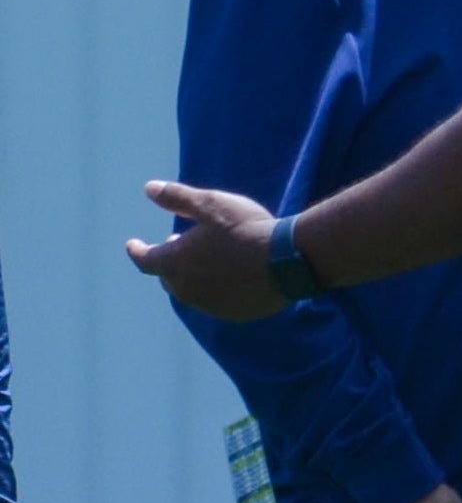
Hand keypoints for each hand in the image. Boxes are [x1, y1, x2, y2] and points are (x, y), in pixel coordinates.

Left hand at [127, 183, 282, 321]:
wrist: (286, 262)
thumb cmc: (245, 228)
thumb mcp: (212, 204)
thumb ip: (178, 198)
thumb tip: (149, 188)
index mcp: (176, 263)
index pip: (146, 260)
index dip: (137, 251)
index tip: (132, 245)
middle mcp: (187, 289)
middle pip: (168, 278)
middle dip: (167, 263)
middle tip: (175, 246)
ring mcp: (210, 305)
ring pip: (192, 292)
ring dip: (192, 276)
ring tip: (205, 260)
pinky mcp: (233, 314)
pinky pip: (216, 301)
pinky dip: (215, 288)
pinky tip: (229, 276)